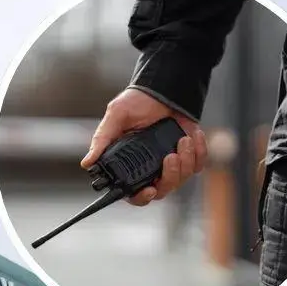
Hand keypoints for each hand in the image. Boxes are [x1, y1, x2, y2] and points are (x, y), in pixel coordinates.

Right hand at [81, 88, 207, 205]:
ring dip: (186, 160)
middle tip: (170, 157)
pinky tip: (192, 136)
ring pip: (182, 178)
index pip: (133, 192)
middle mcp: (149, 168)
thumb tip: (87, 162)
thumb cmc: (137, 102)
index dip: (141, 197)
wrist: (164, 89)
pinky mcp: (188, 155)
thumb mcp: (116, 117)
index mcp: (129, 164)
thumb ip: (102, 140)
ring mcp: (170, 163)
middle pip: (162, 190)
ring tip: (183, 140)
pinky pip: (198, 165)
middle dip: (170, 176)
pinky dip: (199, 151)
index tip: (150, 190)